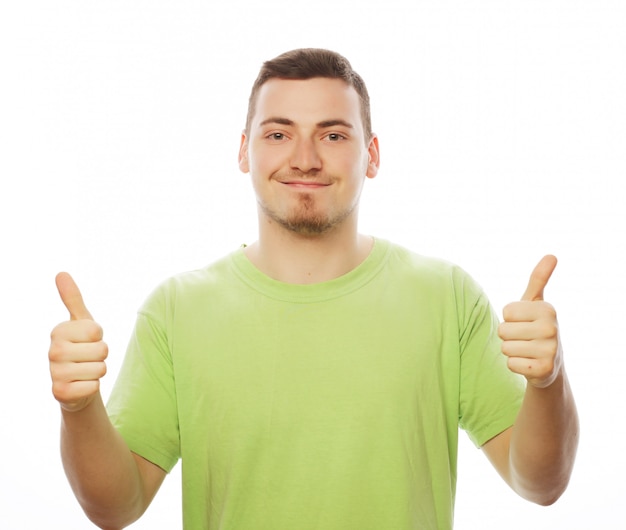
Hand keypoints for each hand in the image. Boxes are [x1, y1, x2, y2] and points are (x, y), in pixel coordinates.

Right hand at [49, 273, 107, 411]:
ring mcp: (54, 373)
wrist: (75, 382)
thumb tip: (61, 273)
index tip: (87, 341)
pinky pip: (94, 386)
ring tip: (84, 370)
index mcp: (58, 331)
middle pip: (102, 350)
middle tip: (87, 358)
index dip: (99, 337)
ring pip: (101, 368)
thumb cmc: (81, 347)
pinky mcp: (60, 393)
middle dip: (101, 355)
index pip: (97, 331)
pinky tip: (80, 385)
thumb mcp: (80, 322)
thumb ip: (73, 299)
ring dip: (98, 371)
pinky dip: (93, 386)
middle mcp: (53, 351)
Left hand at [499, 255, 561, 388]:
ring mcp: (550, 350)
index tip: (525, 322)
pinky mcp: (543, 369)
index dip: (510, 319)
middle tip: (525, 339)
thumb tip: (551, 255)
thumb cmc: (536, 327)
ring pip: (505, 347)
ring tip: (527, 350)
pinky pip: (511, 364)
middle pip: (503, 330)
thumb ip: (539, 279)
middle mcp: (552, 328)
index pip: (506, 311)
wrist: (550, 365)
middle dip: (508, 336)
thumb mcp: (536, 303)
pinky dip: (515, 365)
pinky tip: (529, 363)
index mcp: (547, 309)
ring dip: (512, 351)